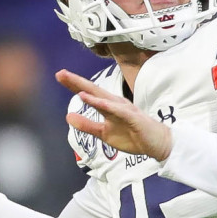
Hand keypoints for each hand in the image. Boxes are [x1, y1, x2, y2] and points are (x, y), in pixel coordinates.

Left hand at [57, 69, 172, 160]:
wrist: (157, 144)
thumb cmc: (132, 136)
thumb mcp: (103, 133)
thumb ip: (87, 125)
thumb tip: (68, 117)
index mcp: (108, 106)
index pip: (88, 93)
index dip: (74, 84)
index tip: (59, 75)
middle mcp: (115, 104)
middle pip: (94, 90)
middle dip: (77, 82)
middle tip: (61, 73)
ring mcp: (125, 110)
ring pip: (105, 99)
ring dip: (90, 92)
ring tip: (75, 87)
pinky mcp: (133, 118)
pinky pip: (118, 111)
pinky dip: (106, 105)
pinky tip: (96, 102)